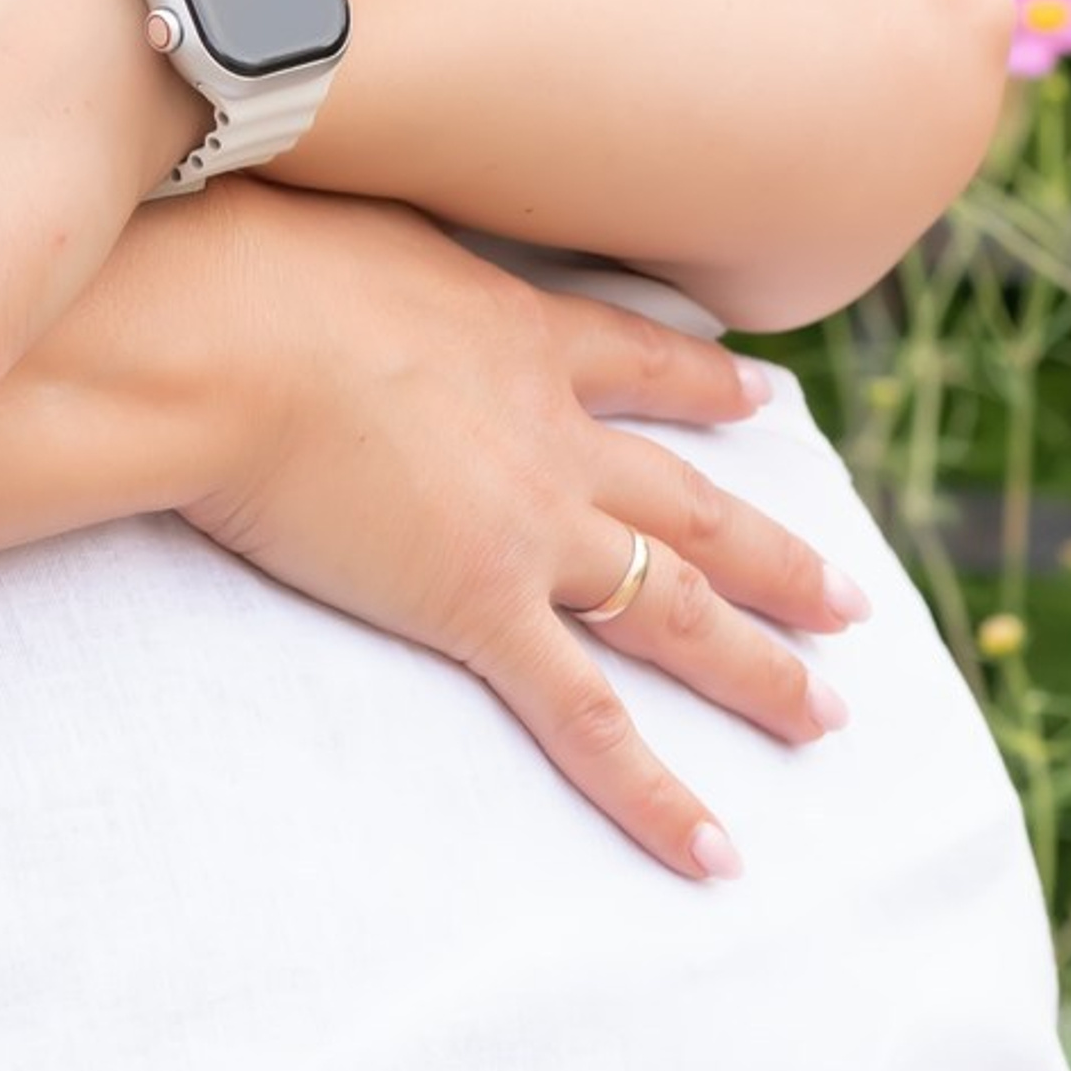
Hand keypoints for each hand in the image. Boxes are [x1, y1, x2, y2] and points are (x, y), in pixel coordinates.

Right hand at [180, 193, 866, 879]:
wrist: (220, 333)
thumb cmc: (241, 261)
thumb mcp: (334, 220)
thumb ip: (365, 252)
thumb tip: (324, 242)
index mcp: (517, 330)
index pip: (640, 361)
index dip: (706, 384)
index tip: (762, 395)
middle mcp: (552, 434)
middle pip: (690, 505)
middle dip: (777, 557)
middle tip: (850, 604)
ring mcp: (529, 526)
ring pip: (673, 608)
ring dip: (760, 668)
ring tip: (828, 715)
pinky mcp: (479, 606)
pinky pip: (586, 719)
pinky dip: (654, 791)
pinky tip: (713, 849)